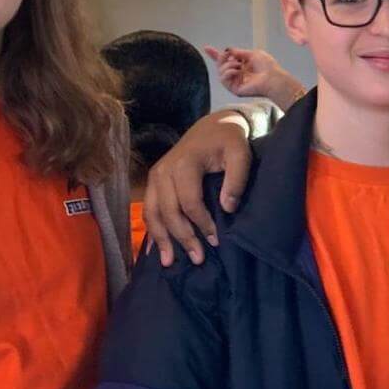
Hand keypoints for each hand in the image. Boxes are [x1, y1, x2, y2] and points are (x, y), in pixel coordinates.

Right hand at [142, 111, 254, 266]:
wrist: (212, 126)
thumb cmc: (229, 140)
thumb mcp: (241, 153)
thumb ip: (237, 179)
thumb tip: (227, 208)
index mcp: (184, 164)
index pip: (189, 201)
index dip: (201, 224)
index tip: (216, 240)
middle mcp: (163, 171)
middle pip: (167, 211)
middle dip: (181, 237)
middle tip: (198, 259)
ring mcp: (155, 176)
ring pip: (152, 213)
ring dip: (161, 239)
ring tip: (169, 262)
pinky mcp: (153, 182)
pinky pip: (148, 210)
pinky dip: (152, 231)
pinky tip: (155, 250)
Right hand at [205, 45, 305, 110]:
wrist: (272, 78)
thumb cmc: (267, 67)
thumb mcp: (252, 54)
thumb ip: (239, 52)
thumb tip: (228, 51)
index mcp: (242, 66)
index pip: (226, 61)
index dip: (216, 55)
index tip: (207, 48)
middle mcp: (238, 74)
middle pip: (220, 66)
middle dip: (221, 58)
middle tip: (228, 55)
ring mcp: (236, 82)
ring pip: (220, 72)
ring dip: (227, 65)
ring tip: (238, 65)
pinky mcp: (234, 89)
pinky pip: (223, 79)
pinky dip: (228, 72)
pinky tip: (237, 71)